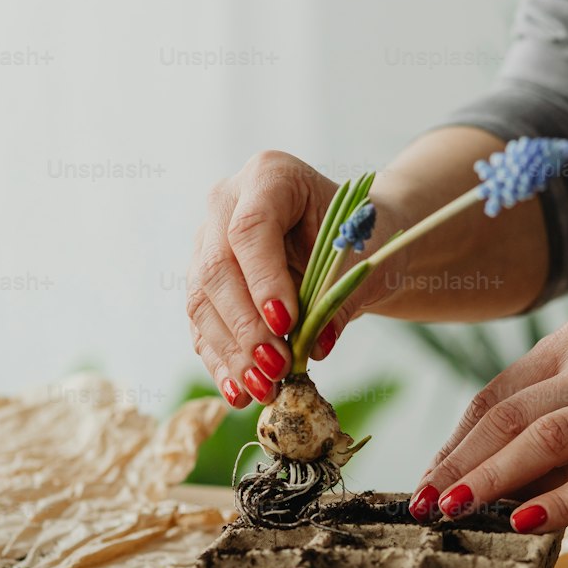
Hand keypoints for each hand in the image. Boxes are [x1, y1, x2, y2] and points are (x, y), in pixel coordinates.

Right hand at [187, 151, 396, 406]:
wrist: (353, 242)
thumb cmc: (363, 238)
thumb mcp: (365, 257)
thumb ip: (340, 295)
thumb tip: (313, 347)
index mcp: (270, 176)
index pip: (251, 228)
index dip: (263, 279)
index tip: (286, 324)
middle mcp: (226, 203)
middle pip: (217, 267)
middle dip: (245, 325)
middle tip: (274, 367)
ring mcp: (208, 242)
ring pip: (202, 300)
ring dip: (231, 351)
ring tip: (261, 389)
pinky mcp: (205, 282)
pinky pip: (203, 324)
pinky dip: (221, 361)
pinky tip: (238, 392)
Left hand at [410, 318, 567, 530]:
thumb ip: (563, 413)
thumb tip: (504, 475)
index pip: (496, 395)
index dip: (455, 441)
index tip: (428, 480)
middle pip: (509, 416)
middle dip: (458, 464)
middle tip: (422, 505)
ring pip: (545, 439)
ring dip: (491, 478)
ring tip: (454, 511)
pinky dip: (560, 500)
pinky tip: (526, 520)